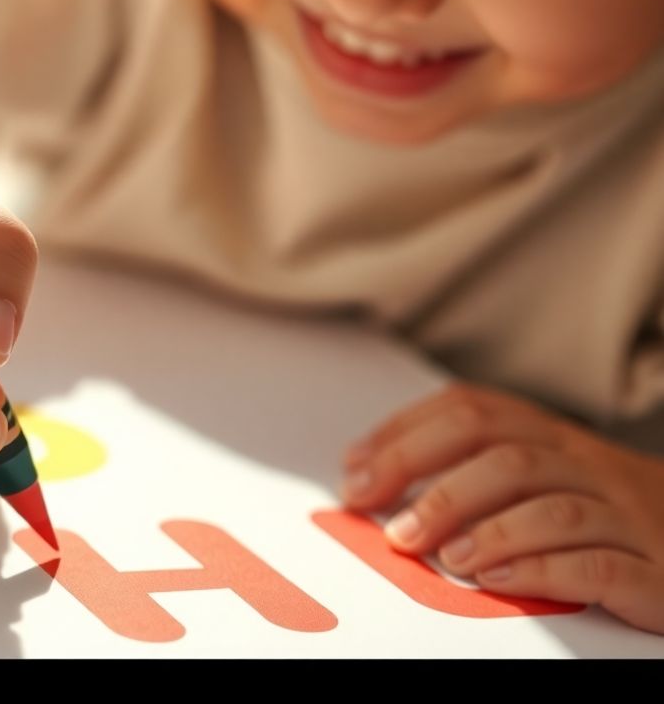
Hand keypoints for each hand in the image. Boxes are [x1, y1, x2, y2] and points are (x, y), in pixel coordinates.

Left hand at [341, 383, 663, 633]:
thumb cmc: (600, 513)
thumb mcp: (536, 478)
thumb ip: (463, 470)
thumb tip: (366, 478)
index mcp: (551, 437)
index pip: (472, 411)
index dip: (405, 436)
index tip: (356, 474)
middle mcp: (587, 465)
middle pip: (506, 454)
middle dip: (437, 488)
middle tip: (393, 528)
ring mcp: (625, 514)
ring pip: (552, 506)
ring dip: (486, 530)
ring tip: (444, 558)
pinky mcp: (653, 569)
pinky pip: (598, 565)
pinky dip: (539, 570)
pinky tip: (496, 580)